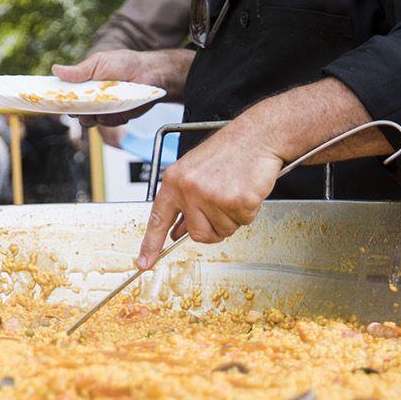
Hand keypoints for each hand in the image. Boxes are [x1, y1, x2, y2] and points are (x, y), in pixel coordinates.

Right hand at [52, 49, 185, 126]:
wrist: (149, 73)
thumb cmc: (124, 64)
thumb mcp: (98, 62)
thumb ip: (78, 70)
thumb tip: (56, 70)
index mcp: (82, 85)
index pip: (64, 96)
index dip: (58, 99)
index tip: (55, 98)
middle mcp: (90, 99)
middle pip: (74, 112)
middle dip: (76, 110)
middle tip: (83, 102)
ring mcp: (103, 110)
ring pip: (89, 121)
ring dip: (94, 114)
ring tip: (105, 101)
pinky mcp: (116, 118)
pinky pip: (107, 123)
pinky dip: (112, 116)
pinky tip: (120, 105)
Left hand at [134, 123, 282, 269]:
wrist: (256, 136)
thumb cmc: (227, 152)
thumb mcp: (193, 172)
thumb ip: (183, 201)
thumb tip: (176, 231)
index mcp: (174, 181)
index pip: (158, 218)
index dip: (150, 243)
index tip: (144, 263)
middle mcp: (189, 189)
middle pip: (198, 234)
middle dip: (212, 227)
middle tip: (221, 203)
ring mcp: (213, 196)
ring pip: (223, 231)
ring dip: (232, 217)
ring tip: (233, 190)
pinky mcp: (237, 201)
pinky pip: (244, 223)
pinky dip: (248, 211)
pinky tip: (246, 190)